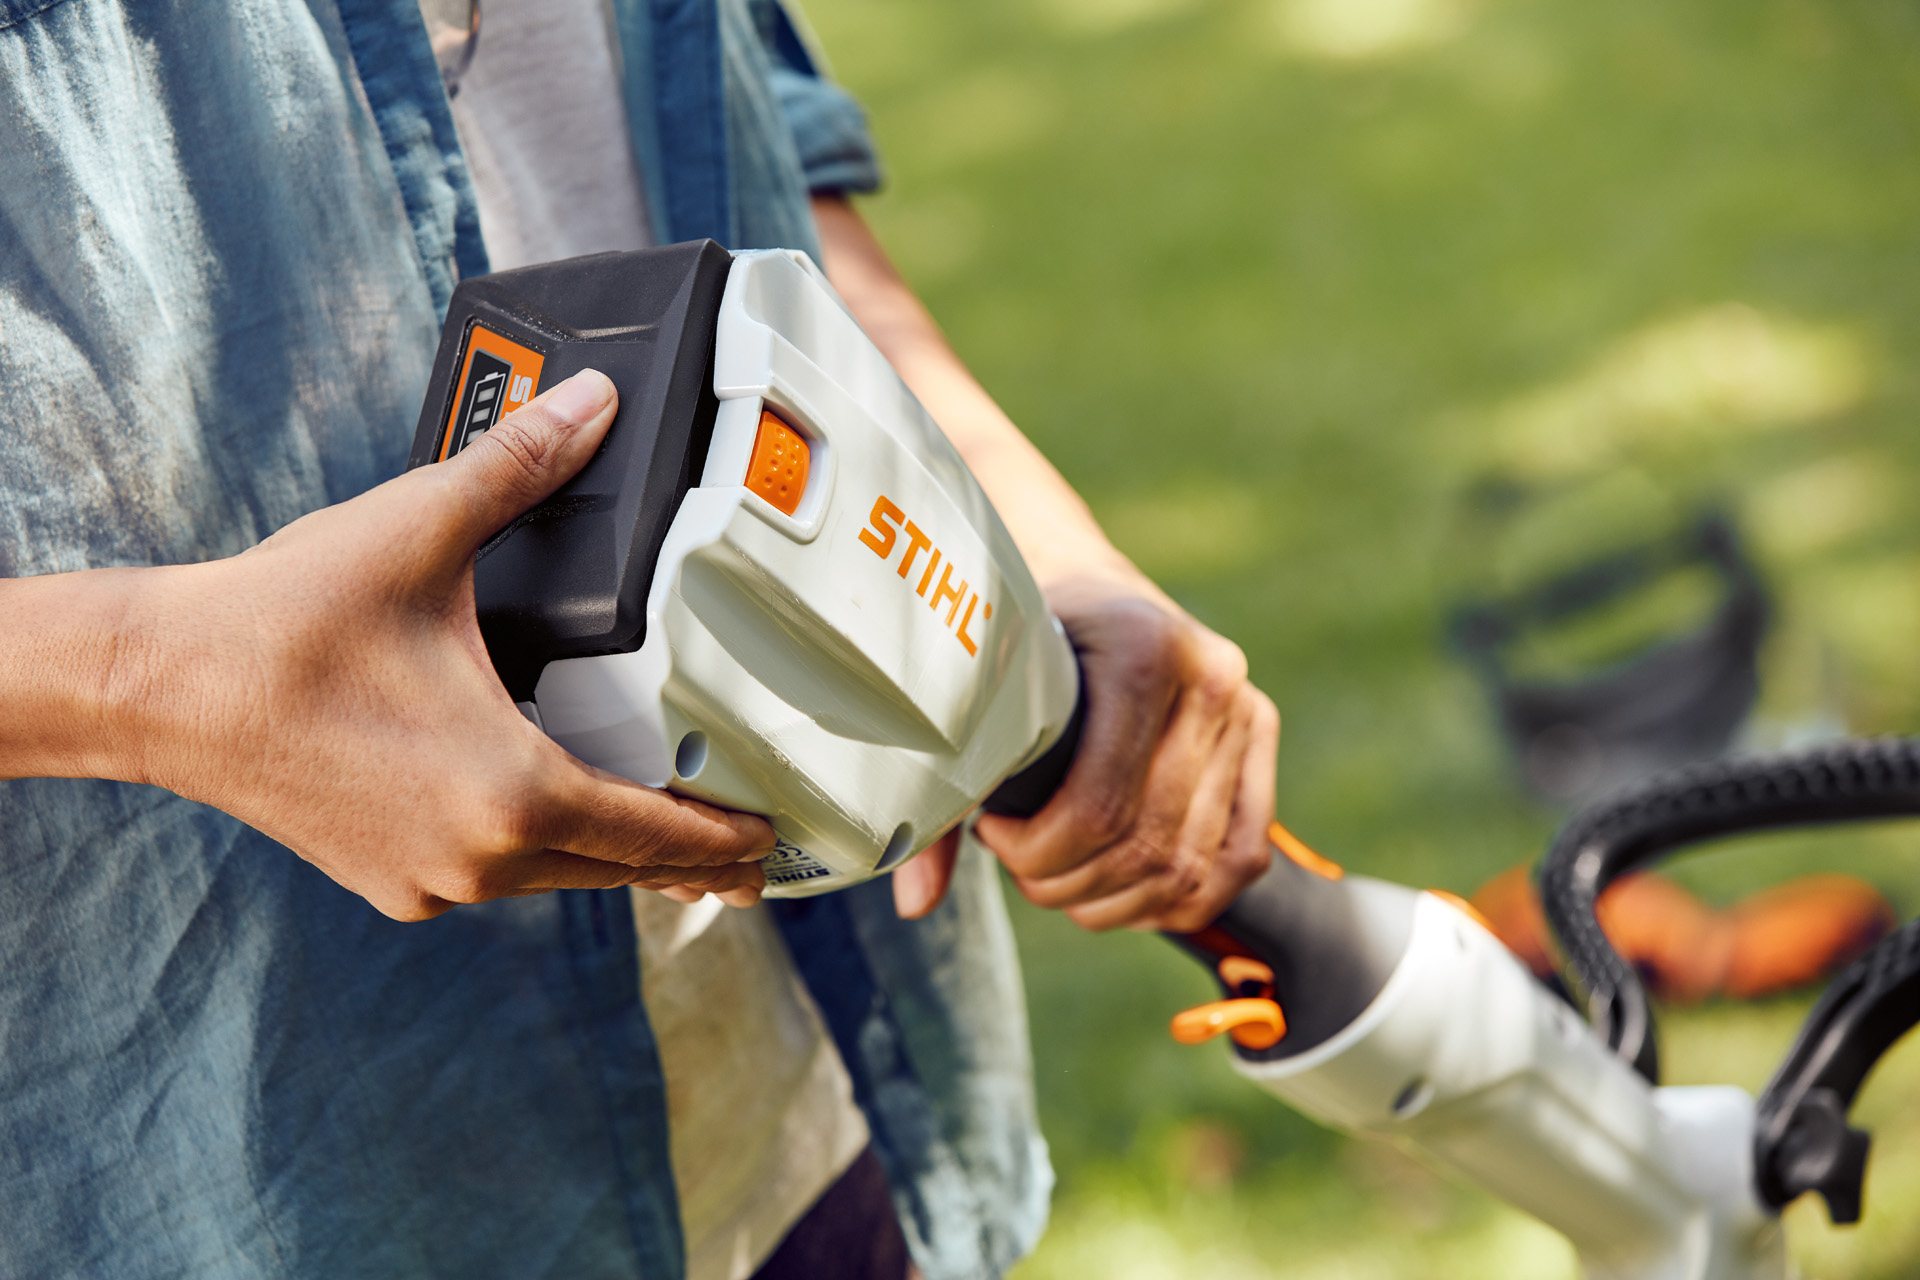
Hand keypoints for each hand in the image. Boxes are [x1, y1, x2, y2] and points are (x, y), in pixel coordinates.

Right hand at [104, 370, 772, 919]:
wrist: (162, 689)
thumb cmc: (284, 624)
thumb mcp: (420, 531)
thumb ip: (520, 466)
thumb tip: (592, 404)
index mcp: (510, 792)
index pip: (656, 834)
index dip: (725, 838)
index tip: (773, 842)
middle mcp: (479, 858)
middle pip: (618, 868)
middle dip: (688, 860)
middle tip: (749, 853)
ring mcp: (431, 881)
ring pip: (560, 880)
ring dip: (615, 858)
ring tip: (670, 841)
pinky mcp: (392, 880)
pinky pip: (499, 877)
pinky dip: (544, 855)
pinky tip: (558, 822)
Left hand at [893, 572, 1277, 930]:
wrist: (1083, 583)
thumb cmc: (1019, 641)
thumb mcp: (976, 690)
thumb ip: (942, 792)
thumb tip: (916, 903)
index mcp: (1144, 650)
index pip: (1100, 806)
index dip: (1037, 852)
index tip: (992, 833)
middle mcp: (1212, 679)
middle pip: (1147, 847)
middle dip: (1070, 885)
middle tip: (1021, 868)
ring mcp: (1248, 711)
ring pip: (1193, 868)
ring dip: (1118, 903)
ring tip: (1063, 880)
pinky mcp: (1263, 743)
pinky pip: (1240, 861)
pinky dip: (1179, 899)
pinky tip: (1121, 891)